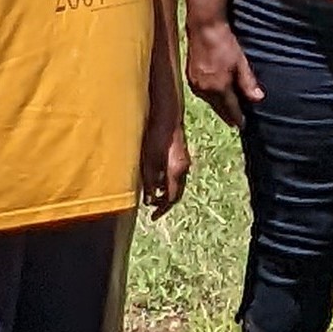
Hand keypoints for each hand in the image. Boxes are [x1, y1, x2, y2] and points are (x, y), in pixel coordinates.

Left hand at [140, 87, 191, 216]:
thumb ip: (149, 182)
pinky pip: (177, 174)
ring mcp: (184, 160)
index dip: (162, 209)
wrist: (167, 115)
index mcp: (176, 171)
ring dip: (166, 191)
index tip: (153, 216)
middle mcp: (184, 168)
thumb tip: (149, 200)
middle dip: (165, 202)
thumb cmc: (155, 137)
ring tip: (152, 194)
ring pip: (177, 183)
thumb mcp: (148, 162)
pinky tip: (157, 178)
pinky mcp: (181, 154)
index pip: (171, 198)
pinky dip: (168, 181)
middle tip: (153, 209)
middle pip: (176, 192)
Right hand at [186, 18, 263, 127]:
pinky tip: (216, 94)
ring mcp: (195, 84)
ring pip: (209, 101)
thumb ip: (248, 83)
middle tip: (236, 121)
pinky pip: (202, 92)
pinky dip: (211, 96)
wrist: (204, 27)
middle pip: (218, 107)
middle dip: (228, 114)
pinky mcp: (189, 77)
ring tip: (228, 108)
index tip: (243, 126)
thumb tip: (258, 99)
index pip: (230, 109)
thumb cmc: (224, 42)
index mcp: (218, 87)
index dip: (237, 118)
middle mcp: (204, 89)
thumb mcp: (240, 62)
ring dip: (219, 105)